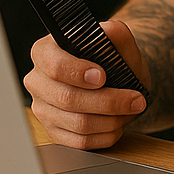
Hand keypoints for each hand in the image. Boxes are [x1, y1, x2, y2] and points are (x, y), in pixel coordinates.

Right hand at [25, 20, 150, 149]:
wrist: (116, 81)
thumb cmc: (112, 60)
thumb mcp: (119, 43)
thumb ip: (116, 33)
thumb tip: (110, 31)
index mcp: (45, 52)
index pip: (54, 65)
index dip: (78, 72)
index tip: (102, 76)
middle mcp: (38, 81)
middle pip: (68, 98)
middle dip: (108, 101)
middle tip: (135, 99)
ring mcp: (43, 109)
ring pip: (77, 123)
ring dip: (111, 119)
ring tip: (130, 110)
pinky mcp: (54, 132)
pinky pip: (79, 142)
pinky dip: (106, 135)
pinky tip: (118, 124)